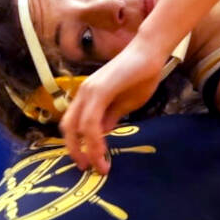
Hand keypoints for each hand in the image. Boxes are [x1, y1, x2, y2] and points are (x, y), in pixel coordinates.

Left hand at [58, 41, 169, 172]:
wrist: (151, 52)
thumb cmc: (141, 75)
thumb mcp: (125, 103)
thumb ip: (111, 117)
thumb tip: (102, 133)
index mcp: (87, 96)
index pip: (73, 125)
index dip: (78, 146)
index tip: (89, 162)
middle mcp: (83, 93)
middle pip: (68, 128)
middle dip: (75, 151)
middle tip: (87, 168)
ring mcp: (89, 90)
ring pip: (78, 127)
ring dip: (87, 150)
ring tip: (100, 165)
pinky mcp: (100, 91)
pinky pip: (91, 122)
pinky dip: (94, 140)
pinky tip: (103, 152)